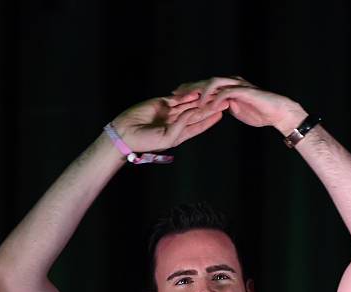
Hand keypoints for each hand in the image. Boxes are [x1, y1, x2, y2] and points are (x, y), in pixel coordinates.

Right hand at [112, 92, 228, 151]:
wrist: (126, 132)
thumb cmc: (146, 141)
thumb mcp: (168, 138)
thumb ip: (181, 126)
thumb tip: (192, 112)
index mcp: (179, 134)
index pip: (198, 126)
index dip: (209, 120)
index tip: (221, 113)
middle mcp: (176, 122)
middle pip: (196, 113)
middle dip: (209, 107)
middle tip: (224, 100)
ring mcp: (169, 112)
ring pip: (188, 104)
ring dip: (200, 99)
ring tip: (214, 93)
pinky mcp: (161, 103)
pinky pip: (177, 98)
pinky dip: (186, 95)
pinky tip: (197, 91)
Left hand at [172, 76, 306, 135]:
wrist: (277, 112)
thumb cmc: (259, 112)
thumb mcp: (236, 110)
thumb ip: (224, 107)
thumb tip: (214, 109)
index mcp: (227, 87)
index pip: (204, 86)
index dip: (189, 91)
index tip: (175, 97)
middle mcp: (230, 83)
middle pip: (205, 82)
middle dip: (189, 89)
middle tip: (175, 96)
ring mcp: (237, 85)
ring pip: (214, 83)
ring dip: (201, 92)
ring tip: (190, 101)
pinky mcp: (244, 90)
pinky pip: (227, 92)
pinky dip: (216, 99)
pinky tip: (208, 106)